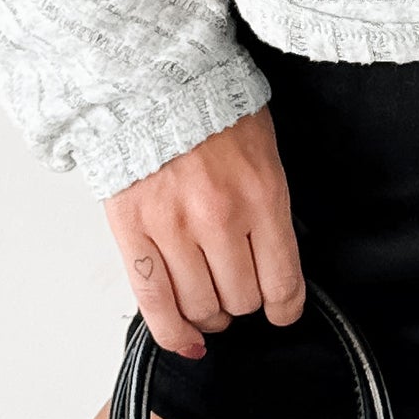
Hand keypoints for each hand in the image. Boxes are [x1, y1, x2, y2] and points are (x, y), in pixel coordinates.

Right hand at [103, 105, 305, 359]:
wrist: (156, 79)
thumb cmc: (213, 108)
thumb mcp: (264, 148)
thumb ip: (270, 205)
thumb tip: (274, 262)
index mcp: (262, 194)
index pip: (283, 282)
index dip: (285, 308)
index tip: (282, 309)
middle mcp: (220, 217)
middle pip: (241, 300)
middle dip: (245, 301)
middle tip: (240, 285)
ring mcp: (174, 228)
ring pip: (201, 307)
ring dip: (211, 314)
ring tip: (212, 296)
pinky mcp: (133, 233)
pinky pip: (155, 305)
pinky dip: (174, 333)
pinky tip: (188, 338)